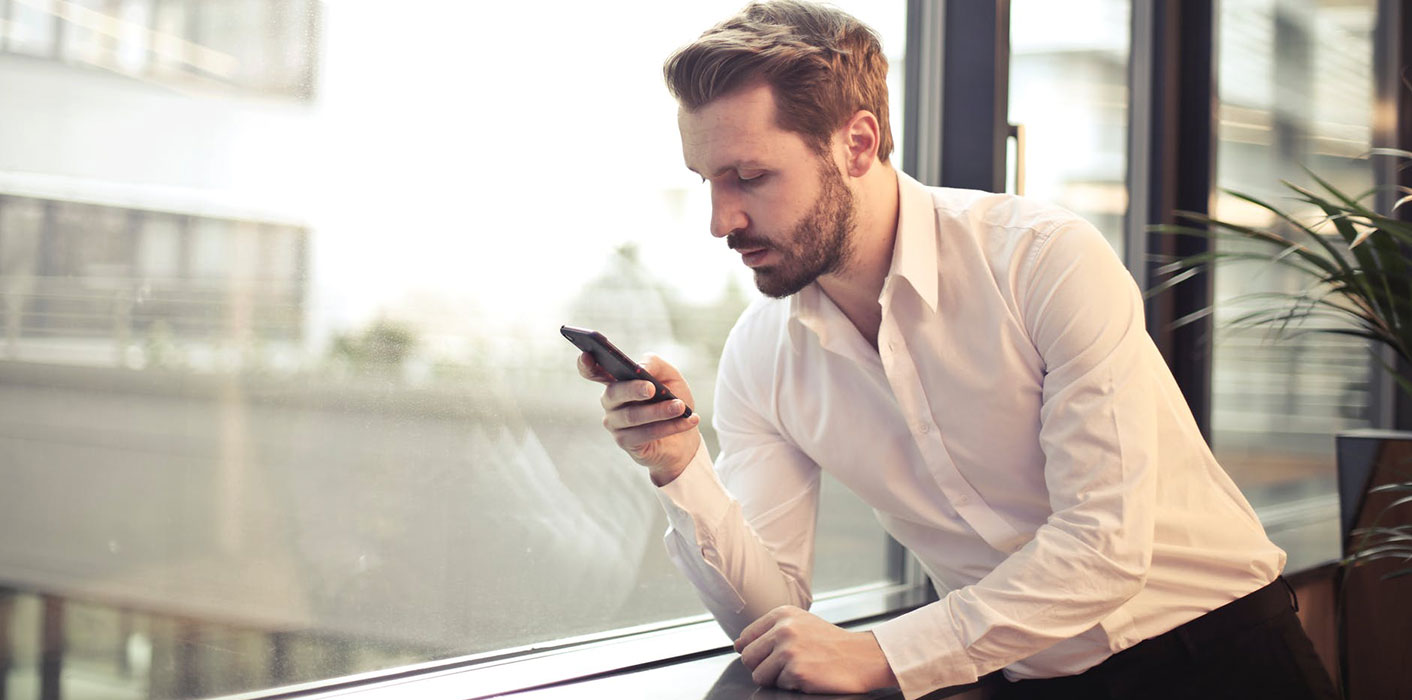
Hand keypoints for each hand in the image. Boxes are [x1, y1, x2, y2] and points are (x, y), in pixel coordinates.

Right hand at [578, 352, 701, 484]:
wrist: (686, 435)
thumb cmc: (673, 400)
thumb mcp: (670, 377)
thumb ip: (655, 364)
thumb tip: (640, 368)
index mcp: (617, 380)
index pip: (593, 371)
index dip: (586, 364)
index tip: (586, 354)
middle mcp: (611, 401)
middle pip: (614, 393)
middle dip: (633, 390)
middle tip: (652, 388)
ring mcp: (615, 423)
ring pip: (632, 416)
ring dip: (659, 411)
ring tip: (680, 406)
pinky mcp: (626, 443)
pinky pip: (645, 434)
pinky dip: (669, 427)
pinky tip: (688, 420)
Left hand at [735, 606, 897, 693]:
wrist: (861, 657)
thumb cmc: (830, 642)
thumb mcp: (800, 623)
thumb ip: (769, 631)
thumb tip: (738, 645)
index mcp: (782, 614)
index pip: (746, 637)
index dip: (756, 652)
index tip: (772, 655)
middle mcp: (783, 629)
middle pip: (748, 658)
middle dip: (763, 667)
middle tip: (785, 666)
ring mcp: (789, 651)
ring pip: (759, 675)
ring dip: (776, 678)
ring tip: (798, 670)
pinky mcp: (797, 672)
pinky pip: (779, 686)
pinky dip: (792, 685)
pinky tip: (809, 675)